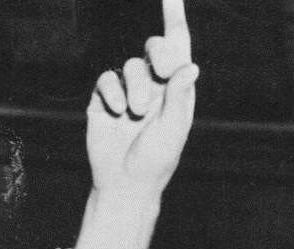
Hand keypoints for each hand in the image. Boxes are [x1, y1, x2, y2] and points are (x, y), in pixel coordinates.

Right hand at [85, 0, 197, 205]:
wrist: (125, 184)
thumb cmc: (156, 161)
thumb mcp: (173, 128)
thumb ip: (178, 95)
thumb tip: (190, 65)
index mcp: (177, 89)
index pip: (178, 46)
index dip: (175, 18)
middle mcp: (153, 86)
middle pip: (154, 48)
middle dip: (157, 54)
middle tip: (161, 71)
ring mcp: (127, 91)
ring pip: (130, 66)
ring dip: (136, 87)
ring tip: (137, 113)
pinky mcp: (103, 100)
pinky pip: (106, 80)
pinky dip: (113, 94)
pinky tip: (117, 113)